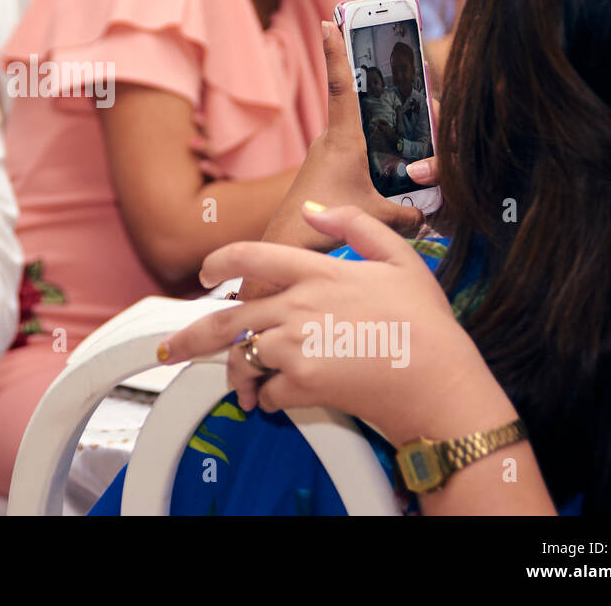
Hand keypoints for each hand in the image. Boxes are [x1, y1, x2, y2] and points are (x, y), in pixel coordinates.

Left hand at [160, 204, 504, 446]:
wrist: (440, 383)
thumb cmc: (426, 325)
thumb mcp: (401, 258)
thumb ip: (354, 227)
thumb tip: (314, 212)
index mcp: (318, 273)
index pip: (250, 257)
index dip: (218, 262)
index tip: (204, 274)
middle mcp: (298, 306)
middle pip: (226, 319)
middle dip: (189, 338)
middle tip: (169, 349)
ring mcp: (296, 345)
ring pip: (244, 358)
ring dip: (240, 375)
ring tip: (243, 386)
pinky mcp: (302, 383)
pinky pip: (268, 392)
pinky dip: (269, 399)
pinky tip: (279, 399)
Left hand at [245, 21, 433, 274]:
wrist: (288, 250)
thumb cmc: (324, 228)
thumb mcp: (378, 218)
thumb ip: (411, 213)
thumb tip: (429, 214)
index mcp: (343, 140)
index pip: (342, 86)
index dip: (337, 52)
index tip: (330, 22)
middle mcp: (334, 142)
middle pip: (364, 105)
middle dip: (385, 91)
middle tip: (409, 79)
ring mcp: (329, 157)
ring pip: (365, 132)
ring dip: (387, 128)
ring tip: (422, 125)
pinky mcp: (329, 174)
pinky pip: (360, 154)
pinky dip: (379, 155)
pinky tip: (402, 169)